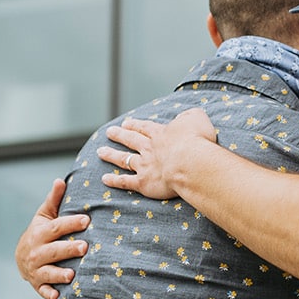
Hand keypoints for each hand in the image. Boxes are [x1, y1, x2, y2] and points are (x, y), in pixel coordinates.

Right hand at [15, 178, 89, 298]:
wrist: (22, 258)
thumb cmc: (40, 233)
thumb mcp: (44, 216)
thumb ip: (54, 200)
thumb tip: (61, 180)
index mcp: (40, 233)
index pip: (56, 227)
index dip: (71, 223)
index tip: (87, 220)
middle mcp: (36, 252)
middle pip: (54, 250)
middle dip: (68, 249)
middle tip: (85, 246)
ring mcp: (36, 270)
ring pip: (48, 272)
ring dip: (59, 274)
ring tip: (72, 275)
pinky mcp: (38, 285)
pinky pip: (43, 291)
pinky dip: (49, 294)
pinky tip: (57, 297)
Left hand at [98, 108, 218, 199]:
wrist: (191, 163)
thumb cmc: (197, 141)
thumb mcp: (196, 119)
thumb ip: (189, 116)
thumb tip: (185, 117)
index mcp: (160, 134)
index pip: (144, 127)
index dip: (135, 125)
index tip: (126, 123)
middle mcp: (149, 148)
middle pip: (130, 140)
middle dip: (120, 135)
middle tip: (110, 132)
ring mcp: (144, 166)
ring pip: (124, 159)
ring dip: (111, 155)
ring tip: (101, 152)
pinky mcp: (143, 183)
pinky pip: (125, 181)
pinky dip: (114, 181)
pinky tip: (105, 179)